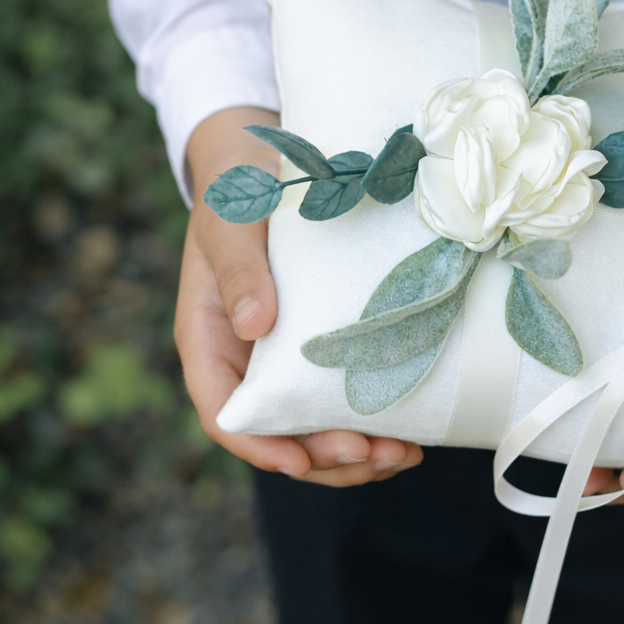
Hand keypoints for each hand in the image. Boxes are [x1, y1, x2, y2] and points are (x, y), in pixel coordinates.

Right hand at [174, 107, 423, 486]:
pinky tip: (412, 432)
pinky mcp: (325, 350)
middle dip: (325, 457)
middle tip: (375, 456)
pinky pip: (344, 402)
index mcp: (211, 339)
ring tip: (402, 455)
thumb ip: (239, 270)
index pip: (225, 412)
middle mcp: (248, 361)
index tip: (300, 461)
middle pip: (279, 434)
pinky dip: (375, 424)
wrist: (271, 162)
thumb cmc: (241, 190)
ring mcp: (288, 360)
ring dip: (357, 454)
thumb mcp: (231, 221)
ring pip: (316, 429)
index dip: (260, 445)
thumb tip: (253, 325)